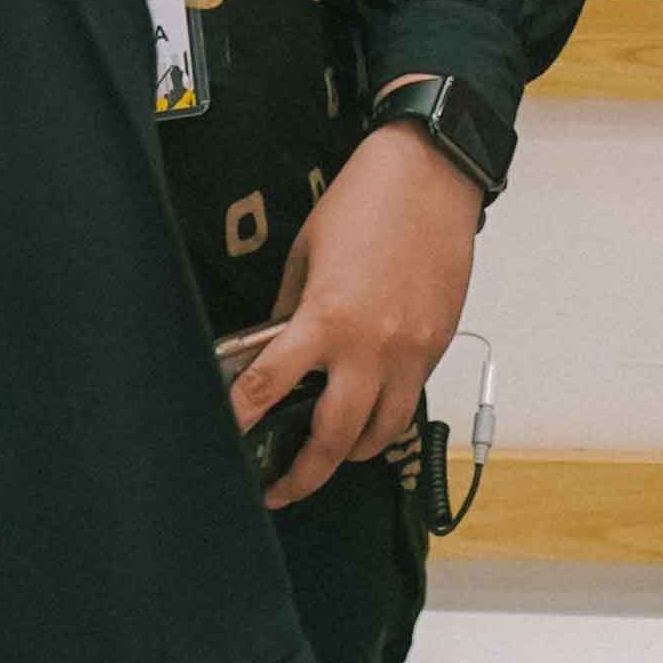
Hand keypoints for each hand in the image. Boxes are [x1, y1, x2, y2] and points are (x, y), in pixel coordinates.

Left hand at [224, 122, 480, 508]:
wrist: (432, 175)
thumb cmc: (365, 202)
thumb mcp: (306, 252)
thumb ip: (291, 309)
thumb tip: (275, 350)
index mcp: (326, 319)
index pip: (269, 387)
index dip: (241, 419)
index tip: (227, 439)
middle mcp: (371, 347)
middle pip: (334, 440)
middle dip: (304, 475)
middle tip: (280, 488)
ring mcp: (409, 352)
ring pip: (381, 434)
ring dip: (352, 452)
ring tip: (328, 453)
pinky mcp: (436, 346)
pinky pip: (408, 400)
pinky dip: (386, 414)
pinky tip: (368, 407)